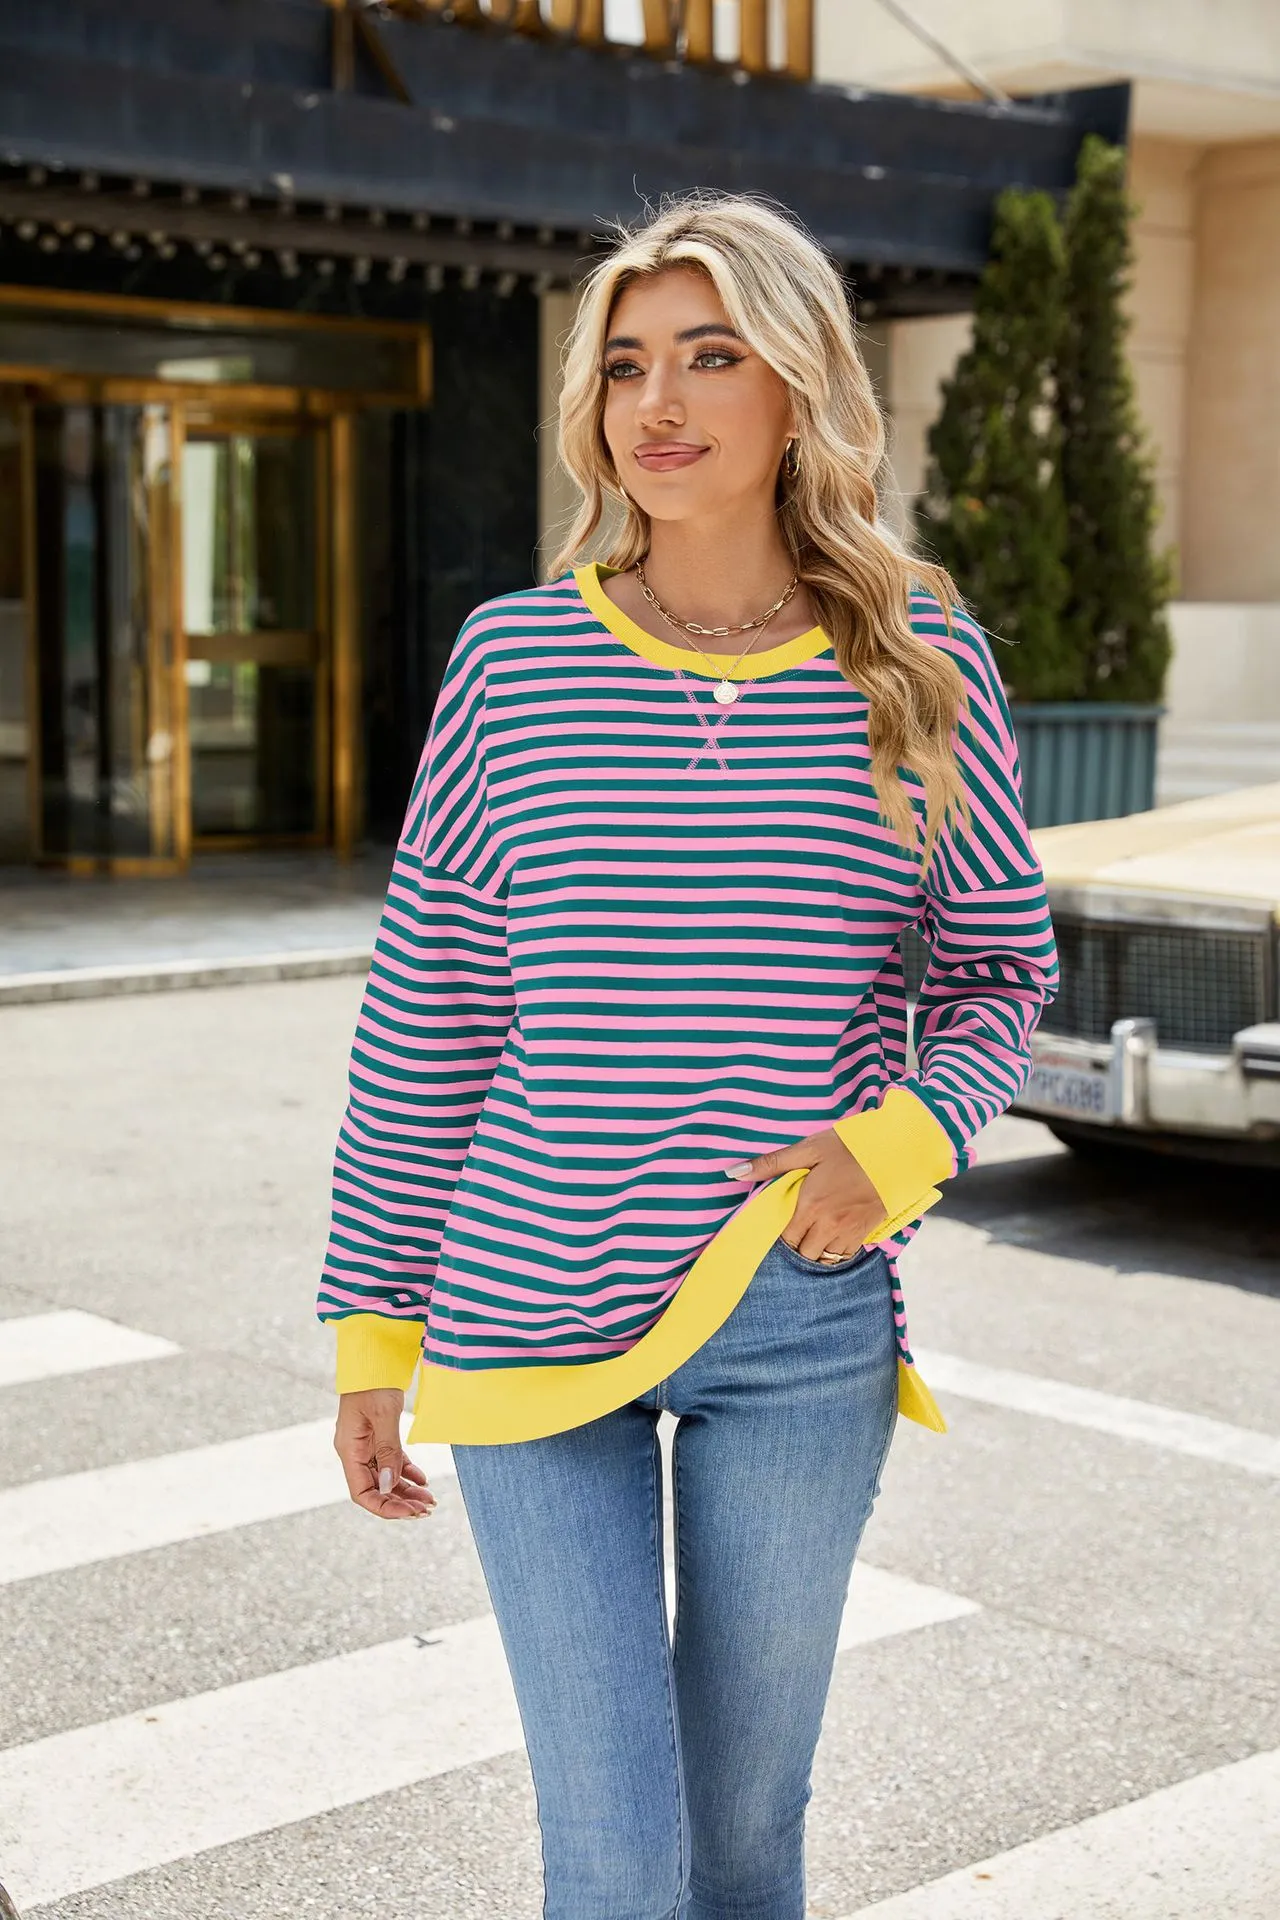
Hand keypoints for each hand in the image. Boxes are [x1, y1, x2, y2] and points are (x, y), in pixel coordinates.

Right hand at [334, 1388, 436, 1521]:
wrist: (375, 1358)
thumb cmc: (374, 1382)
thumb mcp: (384, 1416)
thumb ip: (387, 1451)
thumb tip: (388, 1486)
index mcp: (349, 1450)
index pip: (362, 1493)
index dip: (385, 1507)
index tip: (410, 1513)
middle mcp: (354, 1451)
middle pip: (375, 1488)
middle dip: (400, 1502)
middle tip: (427, 1509)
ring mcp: (365, 1445)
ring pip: (385, 1478)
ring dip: (406, 1490)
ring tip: (430, 1499)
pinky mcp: (377, 1436)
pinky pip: (391, 1462)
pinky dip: (406, 1473)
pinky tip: (423, 1481)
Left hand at [724, 1129, 888, 1260]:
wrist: (896, 1152)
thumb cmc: (849, 1147)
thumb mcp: (809, 1149)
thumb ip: (771, 1163)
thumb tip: (734, 1172)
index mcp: (810, 1207)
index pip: (785, 1239)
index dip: (780, 1234)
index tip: (780, 1223)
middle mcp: (828, 1226)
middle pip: (804, 1253)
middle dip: (797, 1244)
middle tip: (796, 1226)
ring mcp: (849, 1232)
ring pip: (825, 1258)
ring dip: (816, 1249)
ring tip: (813, 1231)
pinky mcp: (866, 1232)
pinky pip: (845, 1254)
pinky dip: (835, 1249)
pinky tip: (833, 1233)